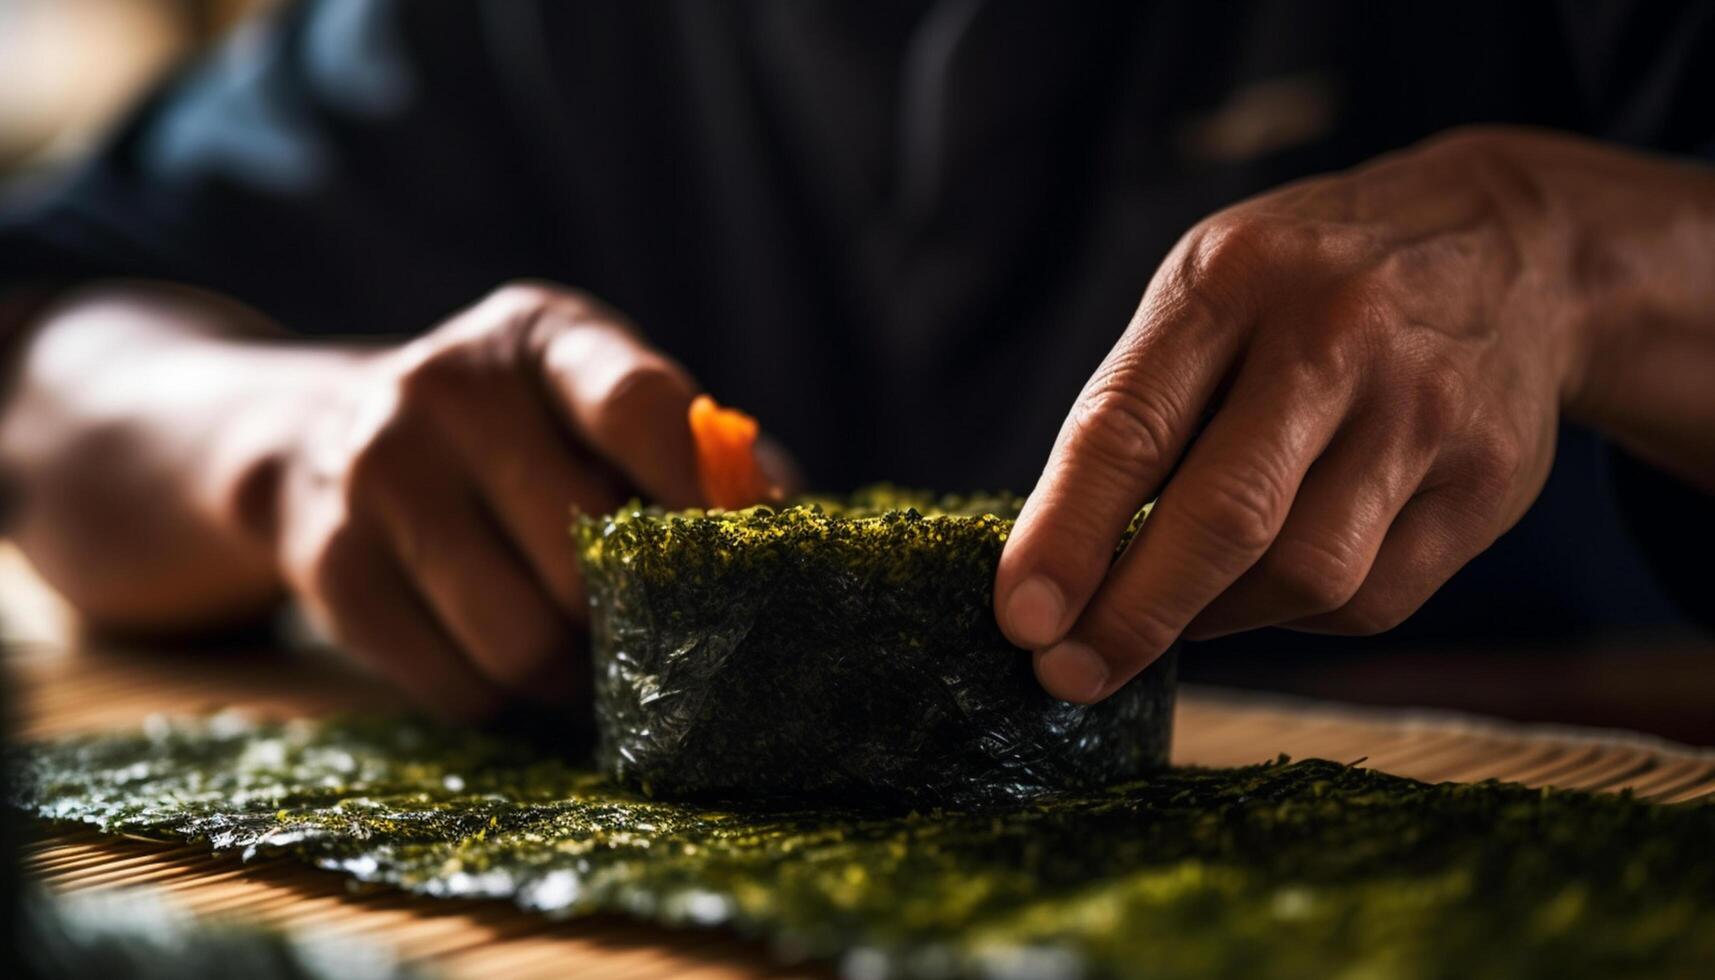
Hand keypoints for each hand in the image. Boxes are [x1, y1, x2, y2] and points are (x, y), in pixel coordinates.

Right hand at [270, 283, 703, 716]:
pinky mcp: (334, 567)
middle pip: (586, 550)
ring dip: (573, 672)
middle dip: (636, 611)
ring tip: (584, 650)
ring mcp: (377, 474)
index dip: (698, 496)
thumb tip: (783, 528)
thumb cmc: (524, 437)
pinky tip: (502, 654)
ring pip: (524, 639)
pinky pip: (462, 685)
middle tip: (656, 627)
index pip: (637, 407)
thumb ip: (698, 458)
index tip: (740, 556)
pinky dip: (504, 696)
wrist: (326, 441)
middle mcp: (448, 387)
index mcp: (542, 334)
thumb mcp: (602, 408)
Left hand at [995, 128, 1640, 702]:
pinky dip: (1297, 616)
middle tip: (1068, 673)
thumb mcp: (1211, 290)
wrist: (1513, 244)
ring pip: (1305, 575)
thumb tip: (1061, 566)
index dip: (1067, 535)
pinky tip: (1272, 585)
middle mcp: (1337, 338)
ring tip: (1179, 608)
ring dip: (1218, 619)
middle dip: (1133, 614)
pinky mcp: (1489, 483)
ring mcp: (1424, 411)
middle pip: (1225, 517)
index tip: (1021, 620)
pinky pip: (1371, 601)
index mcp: (1234, 279)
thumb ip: (1141, 407)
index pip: (1130, 426)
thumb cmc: (1308, 288)